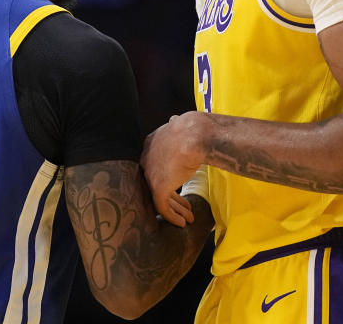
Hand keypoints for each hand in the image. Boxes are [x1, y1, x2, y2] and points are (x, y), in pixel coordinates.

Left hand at [140, 112, 205, 226]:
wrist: (195, 135)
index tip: (178, 185)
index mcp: (150, 144)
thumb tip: (173, 119)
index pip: (155, 165)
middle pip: (157, 182)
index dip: (168, 176)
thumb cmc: (193, 128)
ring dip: (176, 209)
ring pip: (160, 197)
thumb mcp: (179, 123)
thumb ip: (174, 126)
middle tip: (183, 206)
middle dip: (172, 196)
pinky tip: (182, 222)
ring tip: (187, 218)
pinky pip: (163, 207)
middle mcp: (146, 160)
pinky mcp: (158, 188)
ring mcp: (151, 174)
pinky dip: (173, 216)